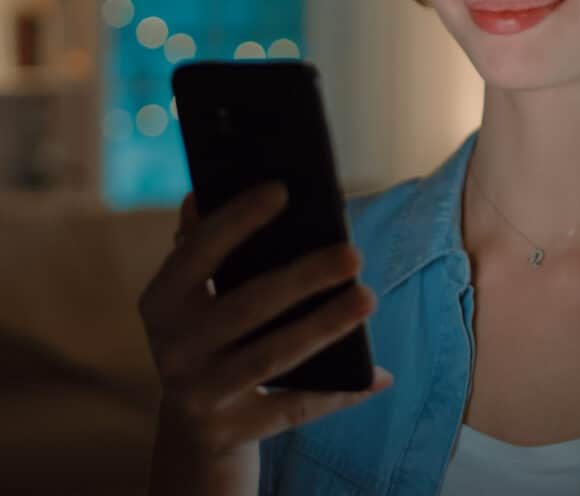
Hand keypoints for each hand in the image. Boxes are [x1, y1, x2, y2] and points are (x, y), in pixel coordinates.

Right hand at [138, 180, 393, 457]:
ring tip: (368, 297)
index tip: (283, 190)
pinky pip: (291, 410)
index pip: (197, 252)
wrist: (195, 418)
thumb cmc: (209, 326)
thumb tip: (208, 188)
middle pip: (245, 307)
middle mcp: (172, 348)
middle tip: (353, 254)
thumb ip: (202, 241)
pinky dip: (337, 394)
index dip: (237, 220)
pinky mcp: (228, 432)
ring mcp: (198, 393)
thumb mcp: (196, 289)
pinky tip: (378, 374)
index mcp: (161, 300)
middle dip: (302, 278)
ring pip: (271, 357)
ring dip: (325, 326)